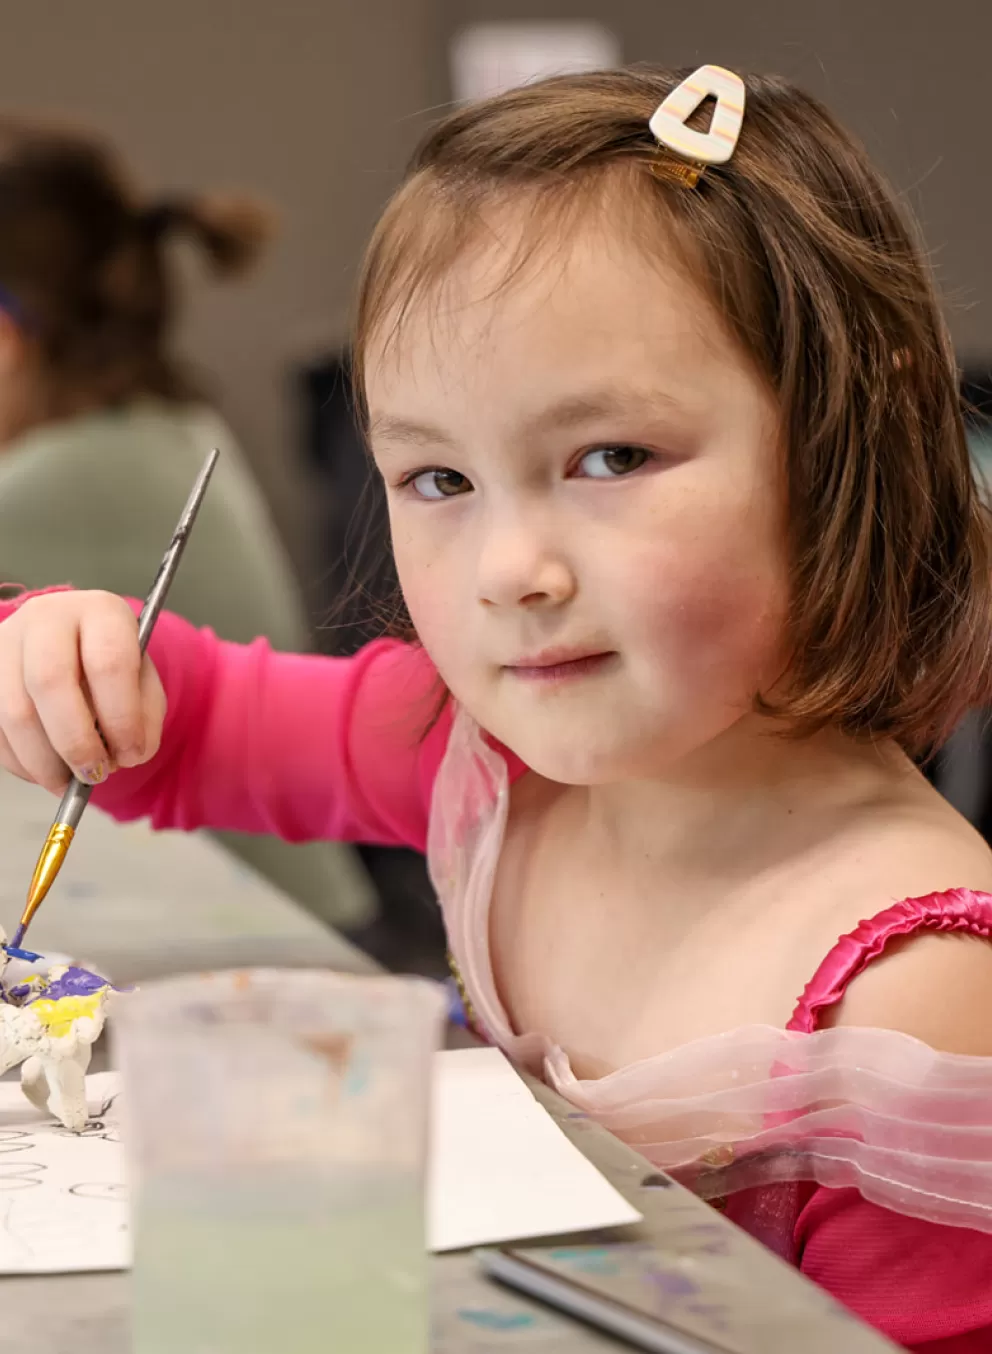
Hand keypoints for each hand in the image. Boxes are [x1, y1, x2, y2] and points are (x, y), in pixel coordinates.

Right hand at [0, 591, 165, 793]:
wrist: (73, 641)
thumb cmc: (111, 661)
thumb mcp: (144, 678)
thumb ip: (146, 715)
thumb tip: (128, 754)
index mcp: (99, 612)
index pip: (108, 662)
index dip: (121, 717)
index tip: (131, 752)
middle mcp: (46, 618)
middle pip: (50, 682)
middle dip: (75, 742)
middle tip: (96, 773)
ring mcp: (6, 643)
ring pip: (14, 711)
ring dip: (45, 761)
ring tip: (71, 782)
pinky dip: (21, 762)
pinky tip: (47, 771)